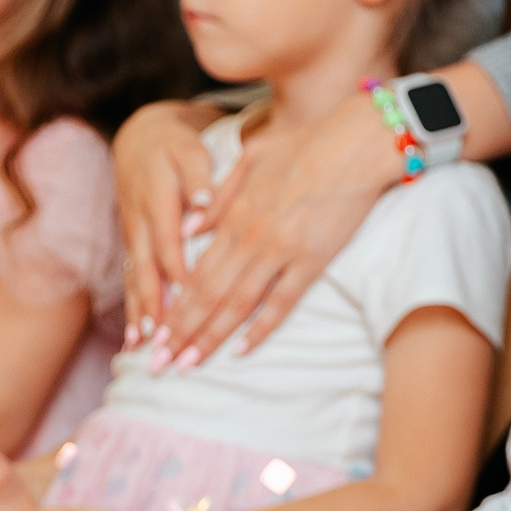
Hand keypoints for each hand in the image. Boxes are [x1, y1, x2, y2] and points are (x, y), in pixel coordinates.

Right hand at [113, 101, 219, 342]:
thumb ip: (198, 176)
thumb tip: (203, 200)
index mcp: (158, 200)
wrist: (140, 139)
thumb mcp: (189, 150)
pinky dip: (132, 310)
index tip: (188, 295)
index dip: (176, 268)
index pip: (168, 240)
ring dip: (137, 314)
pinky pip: (130, 281)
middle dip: (151, 303)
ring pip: (134, 279)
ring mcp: (132, 236)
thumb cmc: (175, 146)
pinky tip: (134, 341)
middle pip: (145, 268)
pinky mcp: (131, 245)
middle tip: (160, 336)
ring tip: (140, 348)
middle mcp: (140, 223)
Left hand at [147, 96, 400, 366]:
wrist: (353, 145)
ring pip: (237, 304)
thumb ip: (219, 195)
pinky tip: (243, 350)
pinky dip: (261, 328)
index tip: (156, 332)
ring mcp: (281, 251)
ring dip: (210, 337)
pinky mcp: (313, 260)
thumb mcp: (252, 158)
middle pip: (207, 295)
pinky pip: (283, 302)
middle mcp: (250, 238)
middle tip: (158, 363)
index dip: (173, 306)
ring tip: (187, 365)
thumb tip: (189, 228)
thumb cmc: (307, 145)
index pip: (195, 271)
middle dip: (180, 332)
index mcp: (235, 215)